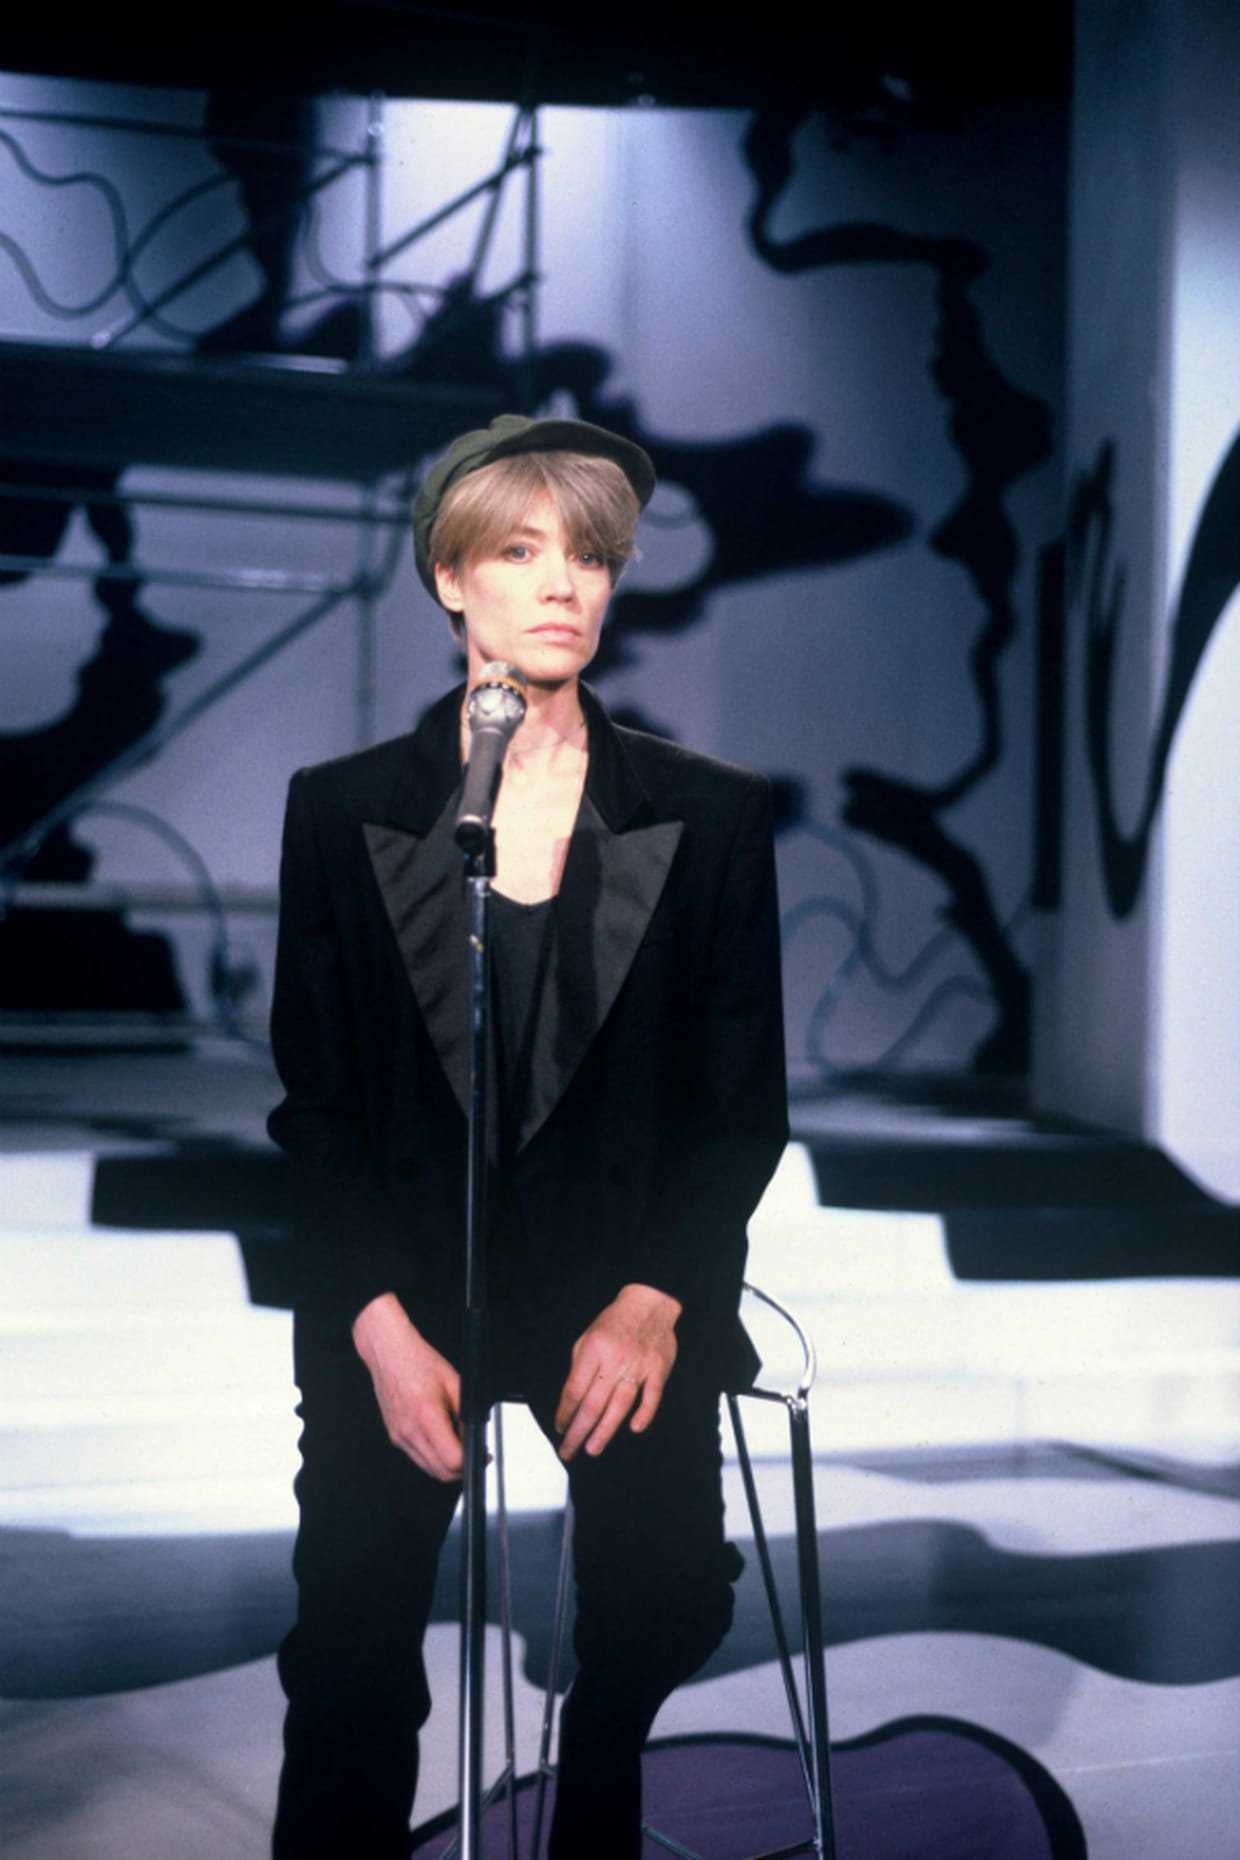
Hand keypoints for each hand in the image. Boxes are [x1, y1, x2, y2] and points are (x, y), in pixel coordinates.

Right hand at [352, 1292, 463, 1481]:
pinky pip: (418, 1458)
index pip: (452, 1460)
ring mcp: (399, 1437)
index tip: (481, 1454)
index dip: (471, 1461)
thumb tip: (476, 1438)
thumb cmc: (419, 1362)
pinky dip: (433, 1457)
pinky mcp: (394, 1436)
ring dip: (447, 1466)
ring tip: (459, 1447)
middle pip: (441, 1473)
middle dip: (462, 1469)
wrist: (389, 1353)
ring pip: (429, 1469)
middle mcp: (410, 1431)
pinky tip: (441, 1439)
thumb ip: (467, 1414)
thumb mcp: (455, 1383)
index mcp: (427, 1416)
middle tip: (475, 1455)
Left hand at [555, 1283, 681, 1462]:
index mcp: (593, 1350)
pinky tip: (634, 1428)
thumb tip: (572, 1400)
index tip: (560, 1428)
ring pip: (619, 1405)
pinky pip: (651, 1396)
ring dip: (604, 1430)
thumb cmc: (615, 1322)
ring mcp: (638, 1366)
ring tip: (592, 1448)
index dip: (565, 1413)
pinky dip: (644, 1413)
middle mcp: (614, 1360)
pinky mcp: (658, 1370)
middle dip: (578, 1431)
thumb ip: (580, 1367)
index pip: (574, 1390)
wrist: (649, 1303)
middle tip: (569, 1450)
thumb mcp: (587, 1337)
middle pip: (593, 1404)